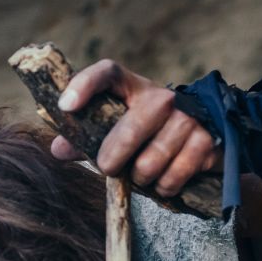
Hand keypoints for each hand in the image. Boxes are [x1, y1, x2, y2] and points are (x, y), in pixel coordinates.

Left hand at [52, 59, 219, 196]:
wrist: (204, 132)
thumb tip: (57, 150)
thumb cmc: (148, 131)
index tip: (65, 106)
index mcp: (134, 87)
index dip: (84, 85)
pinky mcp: (204, 142)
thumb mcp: (118, 127)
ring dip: (140, 178)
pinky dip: (162, 188)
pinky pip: (171, 179)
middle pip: (128, 132)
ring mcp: (186, 119)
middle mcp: (162, 98)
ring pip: (149, 164)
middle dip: (112, 160)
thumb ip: (86, 138)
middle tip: (109, 168)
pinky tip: (163, 180)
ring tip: (142, 173)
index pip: (107, 73)